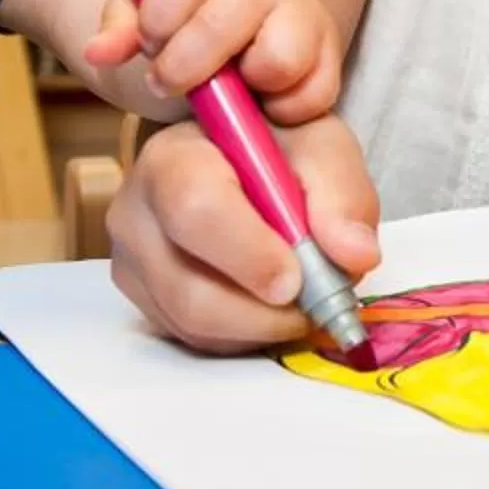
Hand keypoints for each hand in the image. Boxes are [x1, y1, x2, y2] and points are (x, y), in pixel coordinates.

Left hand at [82, 0, 340, 124]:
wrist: (220, 34)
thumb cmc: (176, 22)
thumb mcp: (137, 14)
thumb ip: (119, 26)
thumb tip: (98, 52)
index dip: (161, 13)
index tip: (147, 41)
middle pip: (231, 16)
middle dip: (188, 61)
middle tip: (167, 80)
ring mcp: (301, 15)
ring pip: (282, 56)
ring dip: (244, 83)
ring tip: (224, 90)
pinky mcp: (328, 58)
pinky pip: (318, 92)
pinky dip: (285, 108)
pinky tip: (257, 104)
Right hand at [107, 114, 381, 354]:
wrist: (242, 162)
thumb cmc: (277, 151)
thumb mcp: (321, 148)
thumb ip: (342, 194)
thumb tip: (355, 255)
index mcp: (173, 157)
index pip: (196, 210)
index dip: (248, 253)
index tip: (296, 279)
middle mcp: (136, 214)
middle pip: (186, 287)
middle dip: (261, 310)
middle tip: (314, 304)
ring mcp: (133, 265)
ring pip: (193, 324)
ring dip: (260, 326)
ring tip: (301, 301)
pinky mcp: (144, 304)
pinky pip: (193, 340)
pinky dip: (244, 336)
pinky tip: (271, 306)